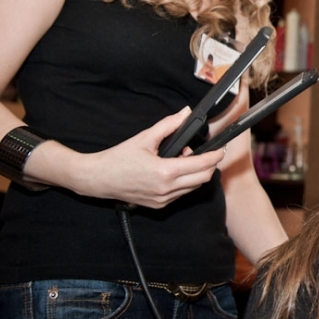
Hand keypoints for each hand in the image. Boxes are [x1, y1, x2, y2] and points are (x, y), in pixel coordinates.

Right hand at [74, 108, 226, 207]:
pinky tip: (174, 170)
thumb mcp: (144, 138)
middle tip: (203, 152)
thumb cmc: (117, 159)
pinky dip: (185, 182)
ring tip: (182, 159)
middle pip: (203, 178)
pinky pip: (181, 194)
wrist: (97, 179)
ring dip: (196, 173)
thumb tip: (185, 113)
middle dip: (209, 165)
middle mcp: (166, 189)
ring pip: (193, 187)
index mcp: (165, 172)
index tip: (221, 149)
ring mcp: (163, 200)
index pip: (202, 165)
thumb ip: (168, 125)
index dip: (215, 156)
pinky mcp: (158, 206)